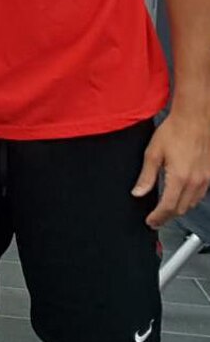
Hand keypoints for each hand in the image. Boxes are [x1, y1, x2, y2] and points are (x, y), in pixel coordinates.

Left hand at [132, 109, 209, 227]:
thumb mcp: (153, 153)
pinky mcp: (209, 174)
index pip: (168, 207)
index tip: (150, 222)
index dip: (158, 217)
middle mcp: (195, 182)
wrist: (195, 118)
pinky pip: (199, 195)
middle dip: (167, 216)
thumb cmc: (174, 131)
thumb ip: (146, 176)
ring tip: (165, 210)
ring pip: (191, 204)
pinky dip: (188, 200)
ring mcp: (205, 179)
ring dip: (178, 209)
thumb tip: (138, 192)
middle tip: (155, 219)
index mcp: (180, 178)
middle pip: (180, 209)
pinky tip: (180, 196)